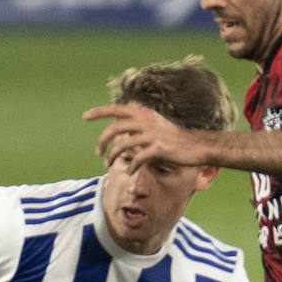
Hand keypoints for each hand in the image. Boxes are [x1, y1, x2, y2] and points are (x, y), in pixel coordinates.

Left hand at [84, 102, 204, 172]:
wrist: (196, 146)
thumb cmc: (175, 138)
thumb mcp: (156, 125)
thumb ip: (139, 125)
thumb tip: (121, 129)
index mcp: (144, 113)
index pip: (117, 109)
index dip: (100, 112)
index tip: (85, 116)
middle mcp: (146, 121)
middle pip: (115, 128)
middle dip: (102, 140)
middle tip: (97, 152)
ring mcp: (152, 135)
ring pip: (123, 145)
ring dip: (112, 156)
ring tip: (107, 164)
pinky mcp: (158, 149)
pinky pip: (137, 159)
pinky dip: (131, 166)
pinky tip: (130, 171)